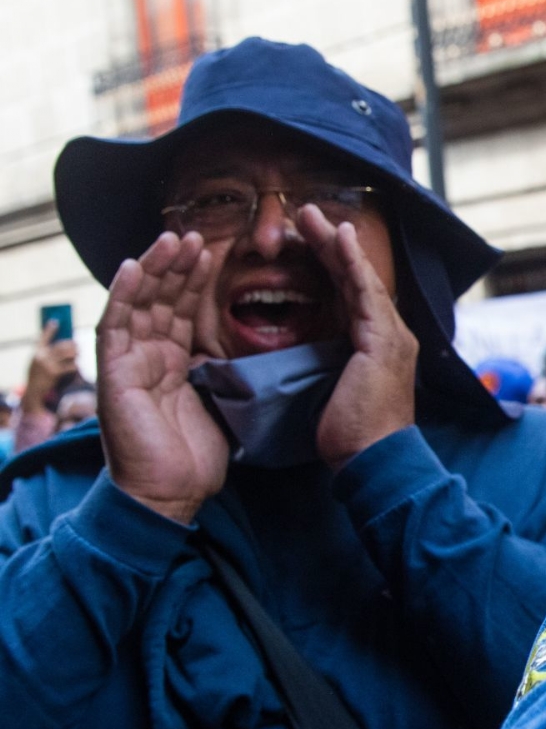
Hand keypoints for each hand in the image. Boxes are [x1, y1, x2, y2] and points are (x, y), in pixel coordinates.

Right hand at [21, 322, 79, 414]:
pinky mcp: (54, 372)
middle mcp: (41, 356)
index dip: (49, 329)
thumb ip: (46, 354)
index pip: (43, 337)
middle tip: (78, 346)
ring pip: (67, 354)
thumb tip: (65, 345)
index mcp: (36, 352)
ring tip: (79, 354)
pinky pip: (70, 366)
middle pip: (61, 345)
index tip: (55, 321)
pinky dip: (75, 366)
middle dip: (71, 345)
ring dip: (75, 353)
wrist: (33, 392)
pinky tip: (76, 367)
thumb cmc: (38, 376)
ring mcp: (47, 364)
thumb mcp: (38, 363)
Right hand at [97, 232, 228, 523]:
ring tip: (174, 238)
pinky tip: (134, 267)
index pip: (182, 312)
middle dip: (177, 267)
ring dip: (155, 270)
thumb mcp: (219, 405)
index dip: (195, 282)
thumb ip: (222, 374)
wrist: (171, 494)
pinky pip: (115, 326)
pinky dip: (123, 295)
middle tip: (195, 234)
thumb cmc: (195, 458)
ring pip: (138, 304)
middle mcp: (146, 358)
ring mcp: (127, 364)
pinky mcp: (113, 375)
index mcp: (172, 365)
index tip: (214, 252)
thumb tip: (249, 355)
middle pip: (160, 301)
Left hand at [301, 205, 416, 469]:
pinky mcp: (384, 341)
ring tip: (311, 215)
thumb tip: (298, 355)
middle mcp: (392, 334)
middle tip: (306, 214)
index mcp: (379, 345)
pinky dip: (352, 263)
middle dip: (332, 244)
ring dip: (336, 244)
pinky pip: (365, 293)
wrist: (374, 458)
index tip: (309, 240)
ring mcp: (392, 335)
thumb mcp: (332, 392)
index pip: (352, 294)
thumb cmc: (350, 436)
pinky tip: (340, 239)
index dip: (331, 264)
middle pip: (358, 278)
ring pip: (361, 278)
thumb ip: (324, 366)